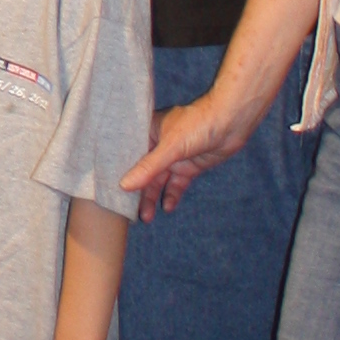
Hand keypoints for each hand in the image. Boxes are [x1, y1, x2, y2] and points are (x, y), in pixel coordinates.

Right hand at [121, 89, 254, 222]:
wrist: (231, 123)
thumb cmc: (197, 124)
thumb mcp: (170, 147)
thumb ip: (148, 168)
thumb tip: (124, 186)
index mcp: (149, 131)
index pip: (129, 154)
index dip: (120, 172)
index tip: (108, 191)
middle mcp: (159, 144)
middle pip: (144, 171)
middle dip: (138, 191)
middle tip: (130, 212)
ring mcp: (175, 156)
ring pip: (159, 180)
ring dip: (153, 196)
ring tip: (146, 217)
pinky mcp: (189, 166)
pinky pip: (177, 184)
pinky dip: (172, 195)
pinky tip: (167, 207)